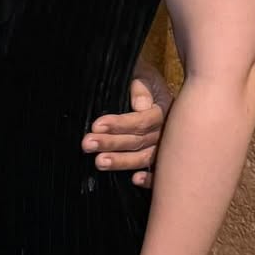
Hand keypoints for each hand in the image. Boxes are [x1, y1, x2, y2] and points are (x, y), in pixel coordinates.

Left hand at [82, 66, 172, 187]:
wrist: (146, 81)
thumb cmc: (140, 77)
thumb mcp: (141, 73)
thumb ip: (141, 85)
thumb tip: (140, 106)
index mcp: (164, 108)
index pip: (143, 120)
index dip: (120, 124)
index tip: (96, 125)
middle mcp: (168, 129)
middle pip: (140, 140)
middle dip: (112, 143)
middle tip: (87, 144)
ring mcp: (166, 145)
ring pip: (145, 157)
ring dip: (122, 162)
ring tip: (99, 162)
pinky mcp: (162, 157)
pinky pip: (160, 173)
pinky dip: (151, 179)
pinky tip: (135, 180)